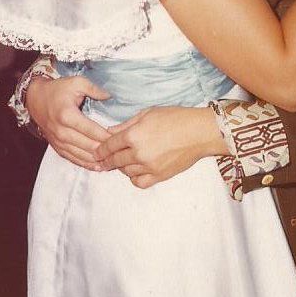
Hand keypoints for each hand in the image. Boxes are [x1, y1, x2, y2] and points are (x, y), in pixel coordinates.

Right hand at [26, 75, 112, 170]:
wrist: (35, 99)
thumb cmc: (57, 90)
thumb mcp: (76, 82)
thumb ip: (94, 89)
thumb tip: (110, 96)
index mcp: (68, 115)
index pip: (92, 130)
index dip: (108, 136)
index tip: (121, 138)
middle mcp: (62, 131)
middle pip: (88, 146)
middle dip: (106, 150)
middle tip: (121, 152)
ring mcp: (58, 141)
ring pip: (82, 156)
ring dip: (98, 160)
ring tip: (114, 162)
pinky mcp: (57, 147)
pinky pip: (73, 159)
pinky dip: (86, 164)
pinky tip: (98, 167)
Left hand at [95, 106, 224, 188]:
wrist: (199, 132)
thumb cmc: (175, 118)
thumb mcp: (148, 114)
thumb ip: (126, 124)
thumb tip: (109, 131)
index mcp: (134, 135)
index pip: (109, 145)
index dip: (100, 150)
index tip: (95, 152)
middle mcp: (138, 153)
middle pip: (115, 160)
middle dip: (106, 160)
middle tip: (102, 161)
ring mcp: (149, 166)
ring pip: (126, 171)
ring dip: (122, 167)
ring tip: (122, 161)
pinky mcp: (159, 176)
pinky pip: (139, 182)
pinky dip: (134, 178)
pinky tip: (135, 170)